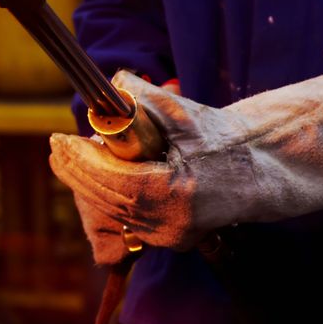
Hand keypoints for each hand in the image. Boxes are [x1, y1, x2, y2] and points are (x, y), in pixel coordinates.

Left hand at [51, 70, 322, 259]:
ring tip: (71, 156)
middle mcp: (173, 224)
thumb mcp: (188, 114)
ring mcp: (172, 237)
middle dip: (78, 173)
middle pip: (107, 200)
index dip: (82, 163)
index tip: (59, 141)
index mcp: (178, 194)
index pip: (114, 182)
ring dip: (90, 184)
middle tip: (58, 148)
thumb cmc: (226, 138)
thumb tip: (112, 84)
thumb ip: (147, 98)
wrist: (264, 168)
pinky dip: (108, 196)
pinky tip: (95, 175)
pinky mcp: (172, 239)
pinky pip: (127, 218)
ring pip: (114, 212)